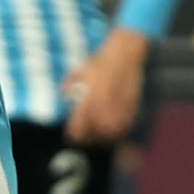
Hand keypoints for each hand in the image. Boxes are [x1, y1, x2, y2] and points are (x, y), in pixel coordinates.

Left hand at [61, 30, 148, 145]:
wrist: (124, 57)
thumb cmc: (100, 63)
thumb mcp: (79, 72)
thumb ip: (69, 84)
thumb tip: (64, 95)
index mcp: (87, 104)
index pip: (77, 129)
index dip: (72, 133)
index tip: (70, 134)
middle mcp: (102, 112)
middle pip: (91, 136)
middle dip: (86, 137)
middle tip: (83, 137)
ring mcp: (117, 114)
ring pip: (107, 136)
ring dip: (101, 136)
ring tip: (96, 135)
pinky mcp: (130, 112)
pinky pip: (121, 130)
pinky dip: (115, 132)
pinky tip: (111, 129)